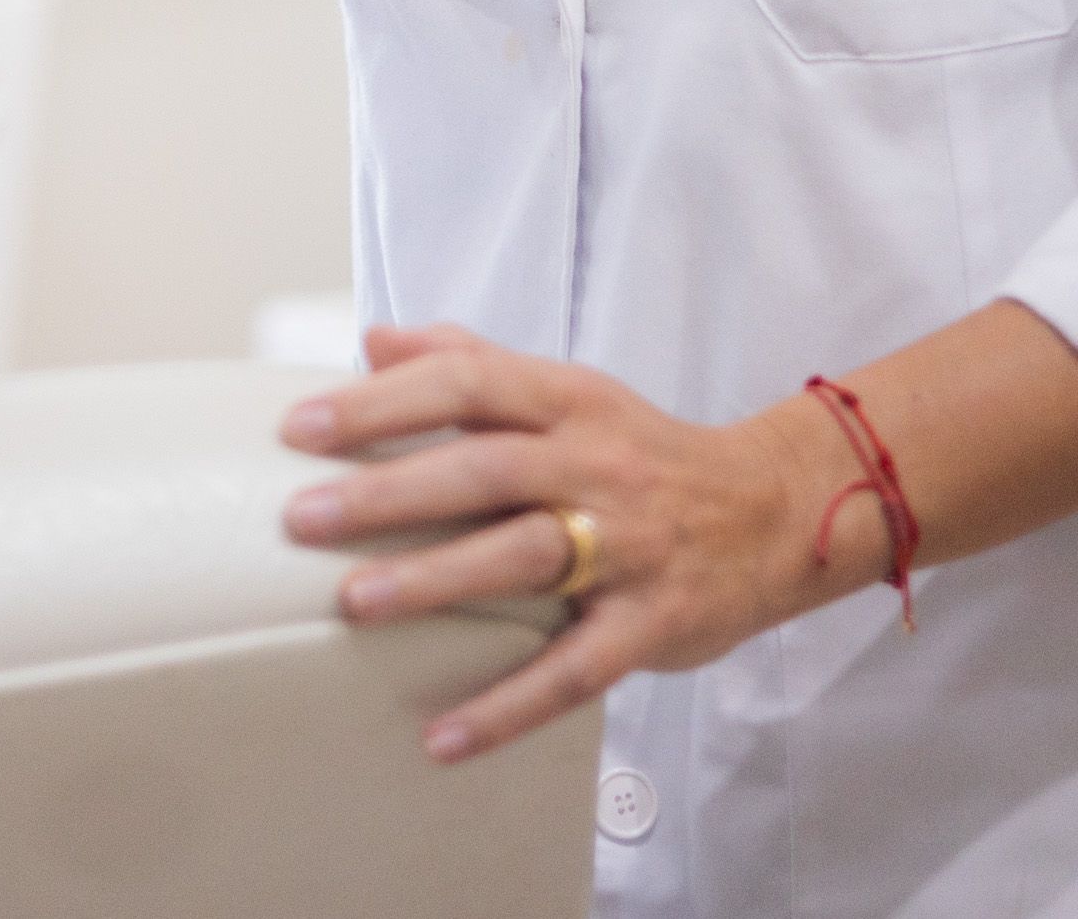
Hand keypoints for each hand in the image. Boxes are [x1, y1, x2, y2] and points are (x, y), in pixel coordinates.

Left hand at [277, 323, 874, 763]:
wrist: (775, 511)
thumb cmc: (643, 452)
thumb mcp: (569, 392)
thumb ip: (471, 362)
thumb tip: (373, 340)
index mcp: (568, 402)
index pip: (467, 383)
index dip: (383, 403)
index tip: (301, 429)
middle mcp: (596, 466)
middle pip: (486, 471)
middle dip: (390, 493)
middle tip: (304, 517)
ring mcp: (627, 546)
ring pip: (525, 559)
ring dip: (437, 581)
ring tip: (354, 604)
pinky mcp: (650, 623)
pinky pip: (574, 670)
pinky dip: (507, 706)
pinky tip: (442, 737)